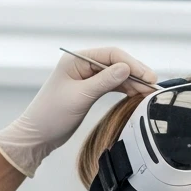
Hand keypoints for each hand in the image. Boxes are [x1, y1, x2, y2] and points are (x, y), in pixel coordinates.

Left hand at [0, 47, 157, 176]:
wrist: (36, 136)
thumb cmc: (52, 115)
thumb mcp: (80, 97)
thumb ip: (104, 81)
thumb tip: (127, 68)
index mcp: (76, 60)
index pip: (111, 55)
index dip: (132, 64)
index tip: (148, 77)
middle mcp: (82, 64)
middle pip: (116, 63)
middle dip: (135, 73)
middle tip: (153, 85)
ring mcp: (86, 77)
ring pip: (116, 74)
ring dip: (132, 82)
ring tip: (149, 92)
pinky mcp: (89, 89)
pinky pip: (112, 84)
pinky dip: (125, 89)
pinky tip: (137, 94)